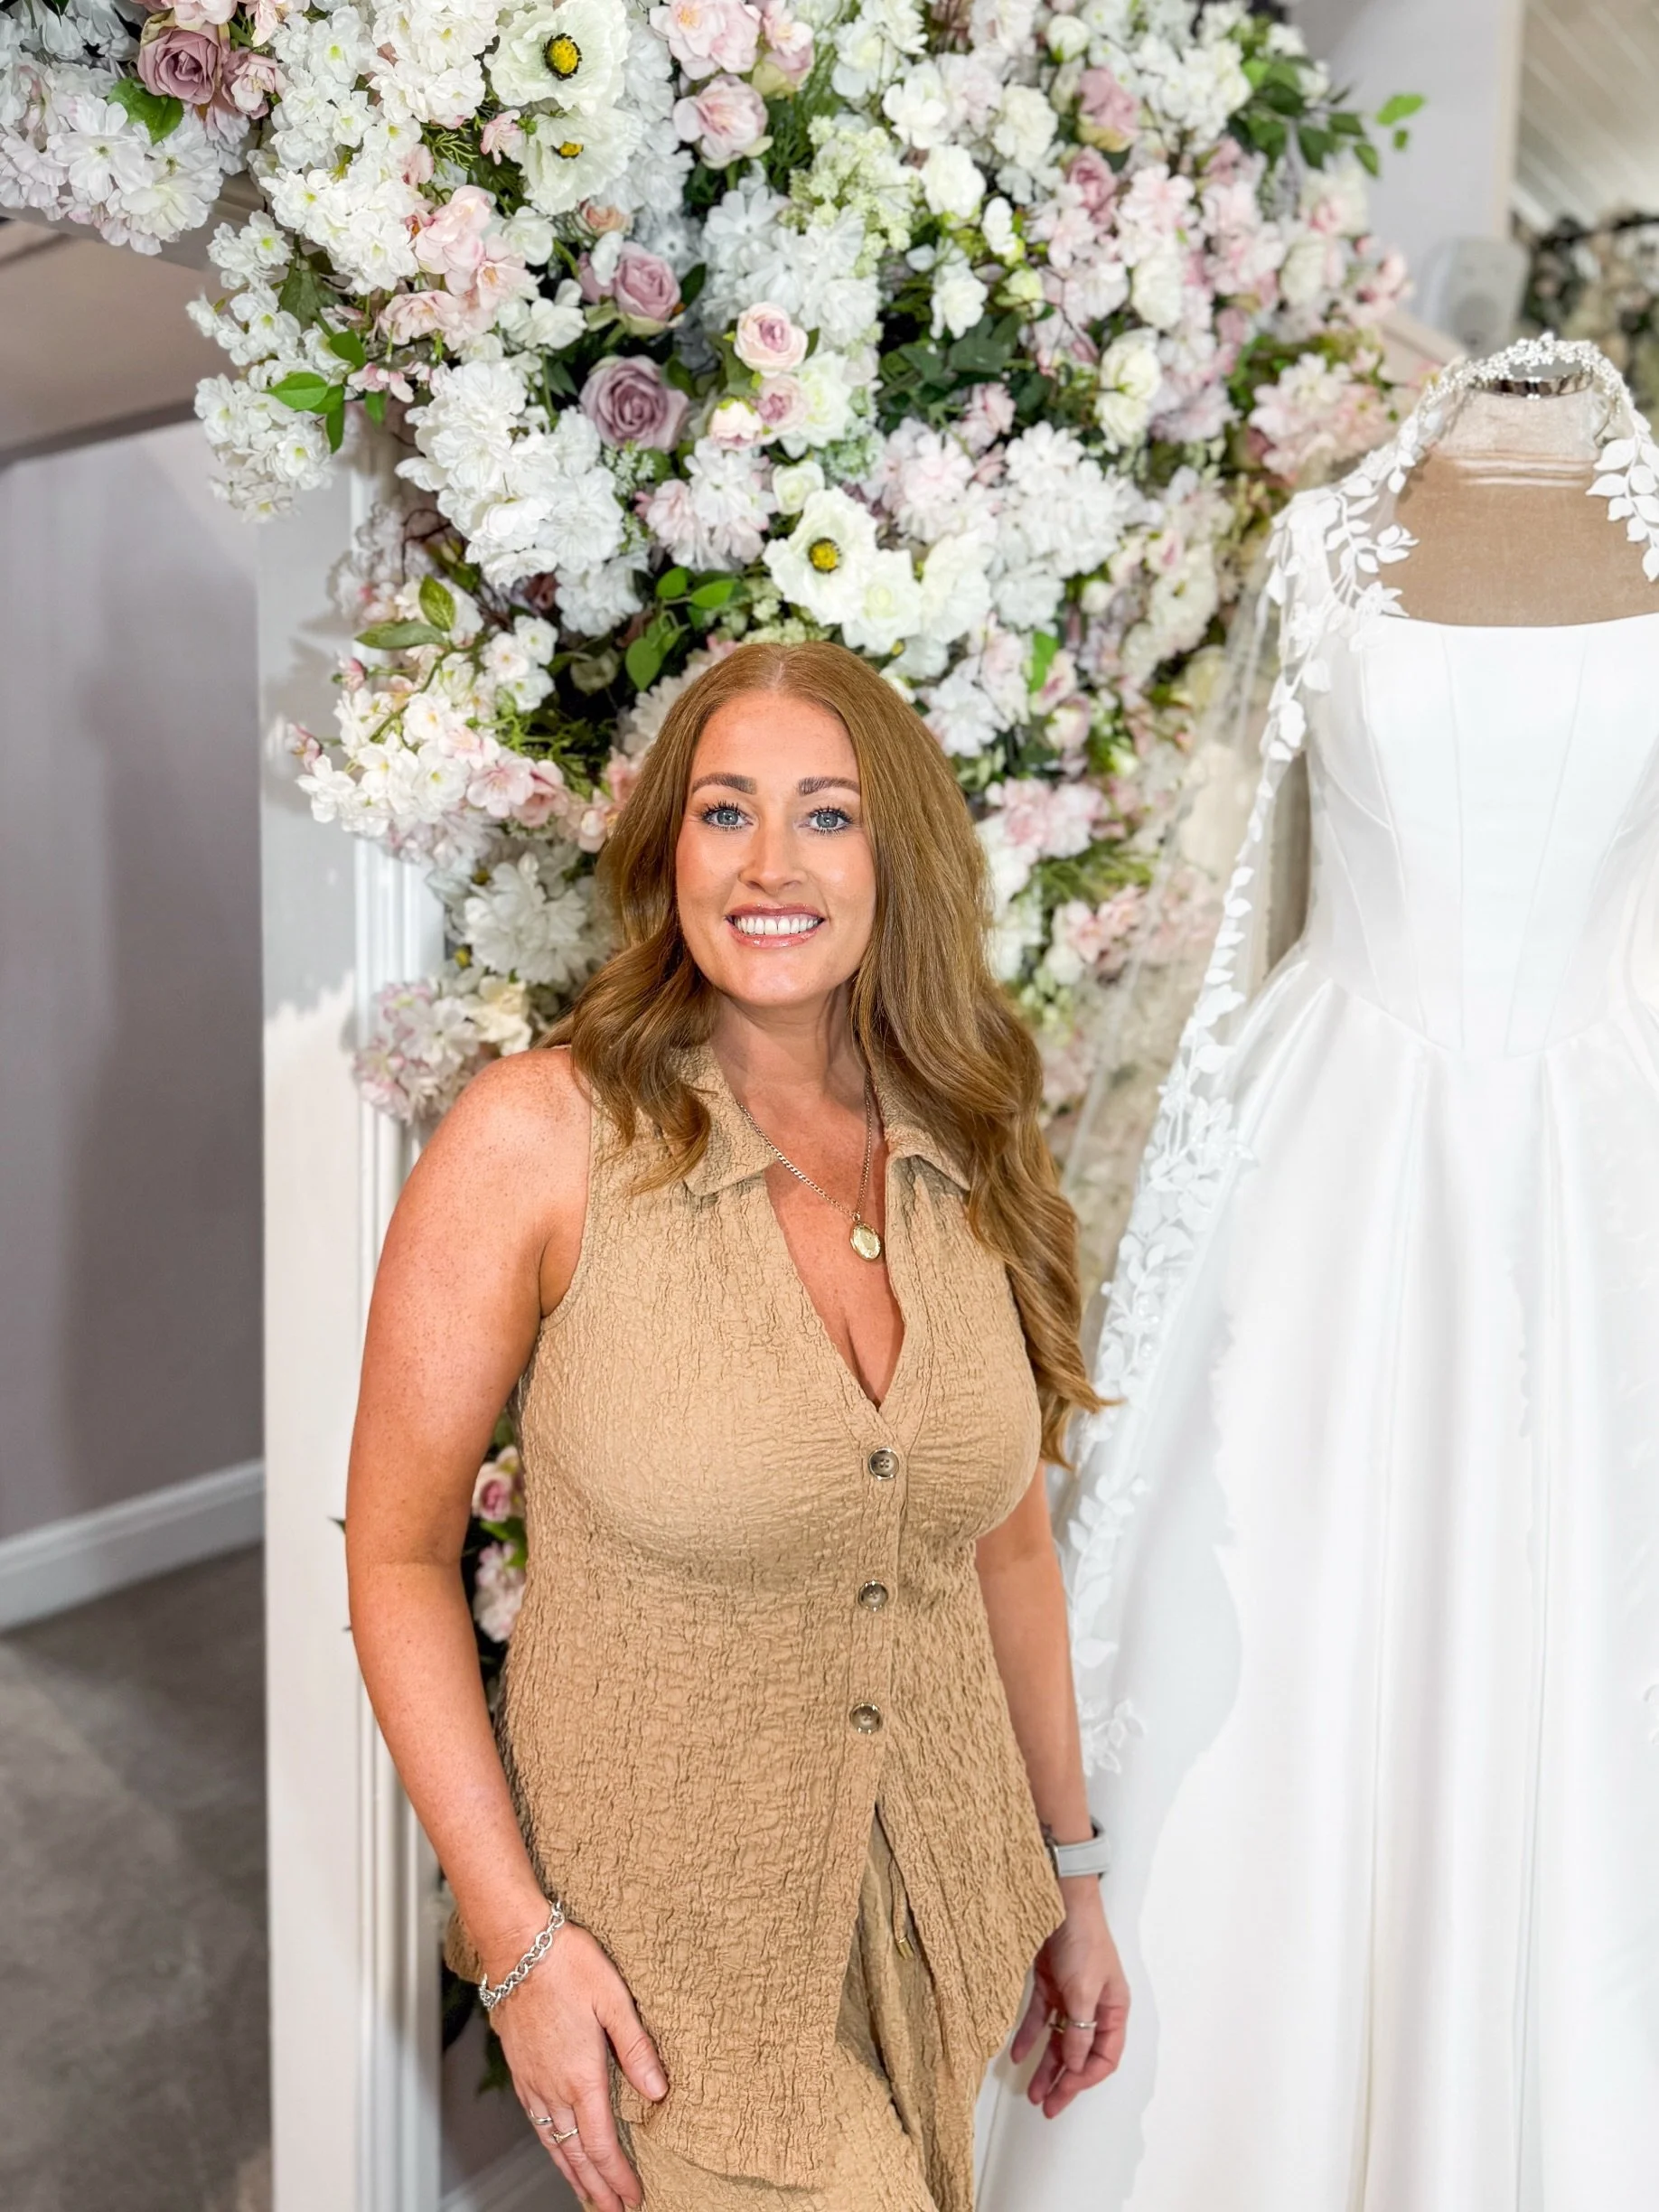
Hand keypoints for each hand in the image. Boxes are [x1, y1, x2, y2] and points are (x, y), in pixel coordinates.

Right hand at [488, 1918, 666, 2210]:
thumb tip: (659, 2092)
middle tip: (614, 2210)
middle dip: (597, 2186)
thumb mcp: (614, 1999)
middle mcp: (554, 2087)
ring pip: (554, 2142)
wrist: (517, 1946)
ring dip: (572, 2173)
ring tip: (588, 2194)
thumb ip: (637, 2048)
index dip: (618, 2176)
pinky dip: (551, 2146)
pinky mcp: (521, 2069)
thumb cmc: (568, 1964)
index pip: (602, 2143)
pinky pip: (537, 2122)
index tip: (634, 2197)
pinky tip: (557, 2147)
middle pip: (577, 2153)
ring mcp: (533, 2081)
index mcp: (581, 2075)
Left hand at [1010, 1879, 1129, 2117]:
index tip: (1064, 2092)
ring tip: (1032, 2092)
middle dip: (1065, 2081)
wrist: (1062, 1902)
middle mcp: (1094, 2008)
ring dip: (1046, 2065)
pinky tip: (1016, 2055)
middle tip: (1047, 2106)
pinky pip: (1040, 2019)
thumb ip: (1080, 2031)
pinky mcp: (1050, 1985)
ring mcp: (1071, 1997)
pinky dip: (1028, 2037)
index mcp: (1113, 2011)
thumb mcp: (1083, 1992)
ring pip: (1059, 2040)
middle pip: (1081, 2054)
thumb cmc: (1083, 1942)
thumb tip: (1075, 2065)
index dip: (1085, 2078)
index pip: (1104, 2057)